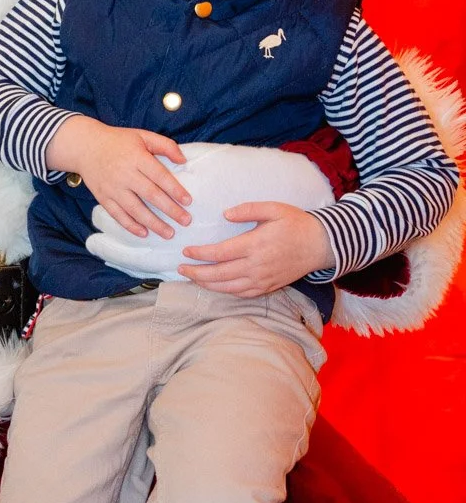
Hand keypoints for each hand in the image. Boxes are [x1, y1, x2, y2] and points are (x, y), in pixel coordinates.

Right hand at [47, 115, 191, 237]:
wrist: (85, 146)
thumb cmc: (118, 141)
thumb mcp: (142, 135)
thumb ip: (165, 145)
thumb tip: (183, 160)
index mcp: (137, 157)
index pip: (159, 176)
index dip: (175, 189)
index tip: (188, 201)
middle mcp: (124, 174)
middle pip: (150, 195)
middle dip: (170, 210)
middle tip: (185, 221)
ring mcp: (112, 187)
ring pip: (135, 209)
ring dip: (153, 223)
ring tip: (169, 233)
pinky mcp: (103, 197)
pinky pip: (117, 215)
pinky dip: (130, 225)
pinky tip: (144, 233)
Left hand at [178, 202, 333, 296]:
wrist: (320, 245)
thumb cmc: (296, 223)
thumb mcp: (274, 208)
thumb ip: (248, 209)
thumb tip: (225, 214)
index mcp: (256, 244)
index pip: (220, 253)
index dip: (200, 254)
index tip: (186, 251)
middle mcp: (257, 265)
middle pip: (219, 274)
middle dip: (196, 273)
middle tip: (181, 269)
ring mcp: (263, 279)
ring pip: (228, 287)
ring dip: (207, 284)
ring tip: (192, 278)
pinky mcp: (268, 287)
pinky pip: (242, 294)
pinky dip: (225, 292)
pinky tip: (215, 286)